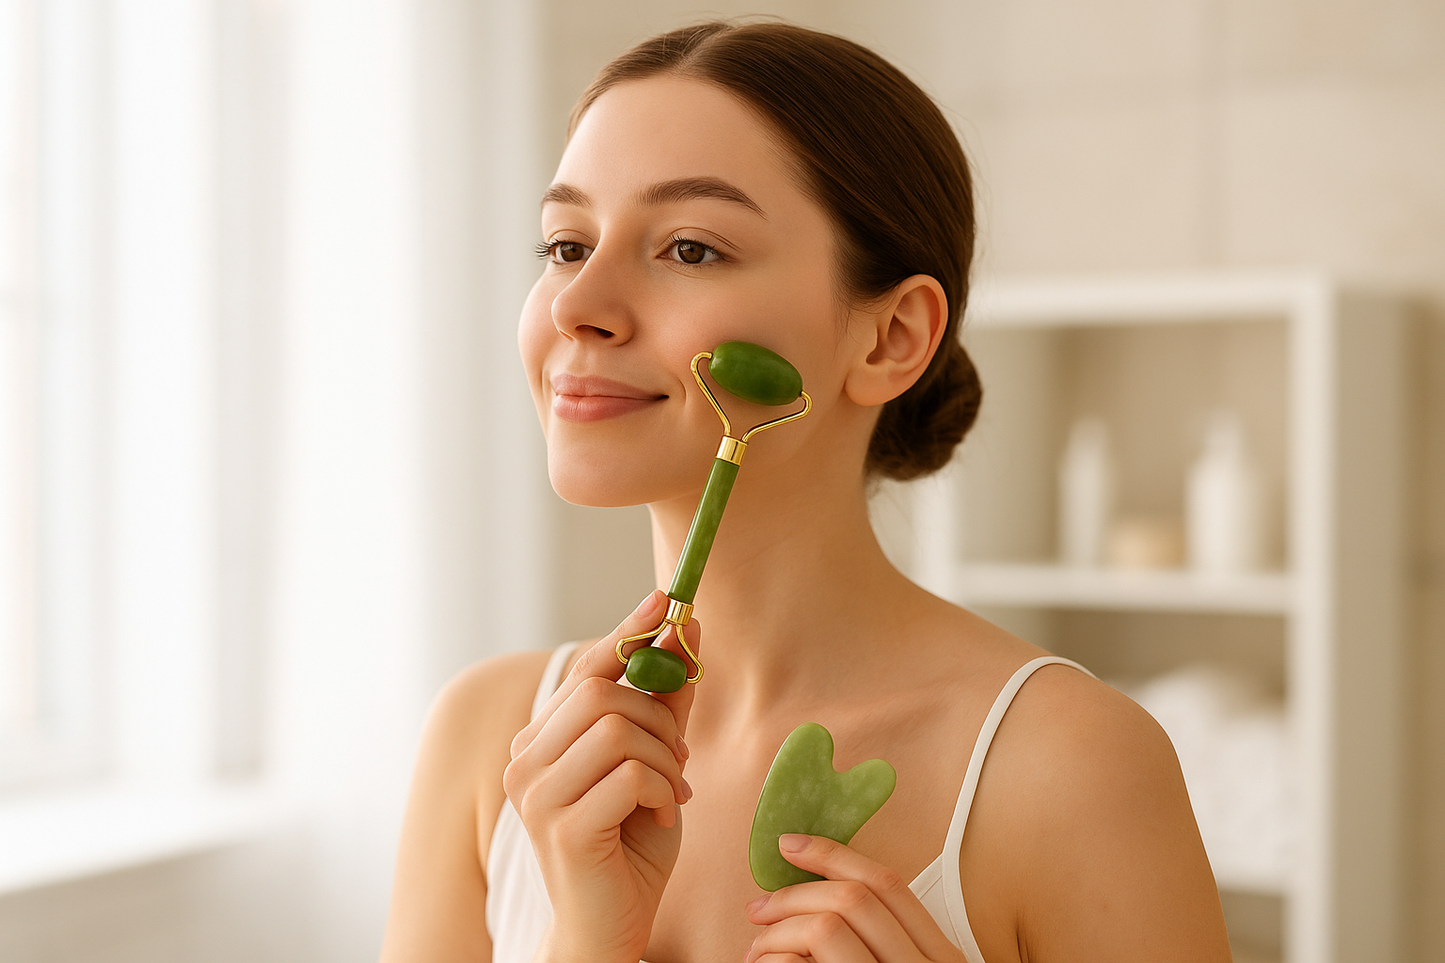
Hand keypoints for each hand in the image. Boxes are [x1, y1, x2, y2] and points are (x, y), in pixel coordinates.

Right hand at [504, 591, 699, 962]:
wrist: (610, 924)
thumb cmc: (630, 842)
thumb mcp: (655, 760)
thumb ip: (666, 700)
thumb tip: (685, 628)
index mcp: (539, 741)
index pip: (584, 668)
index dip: (627, 631)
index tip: (666, 599)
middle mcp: (524, 762)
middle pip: (602, 692)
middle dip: (659, 715)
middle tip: (680, 754)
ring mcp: (535, 795)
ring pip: (619, 729)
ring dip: (664, 756)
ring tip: (670, 788)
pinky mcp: (561, 826)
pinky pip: (629, 774)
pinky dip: (660, 788)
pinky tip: (658, 812)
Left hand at [744, 834, 965, 962]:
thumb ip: (884, 941)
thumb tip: (819, 896)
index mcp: (942, 955)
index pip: (887, 883)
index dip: (833, 854)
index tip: (789, 844)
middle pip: (853, 899)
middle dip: (793, 895)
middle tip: (757, 909)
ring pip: (826, 928)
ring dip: (778, 932)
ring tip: (757, 952)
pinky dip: (776, 960)